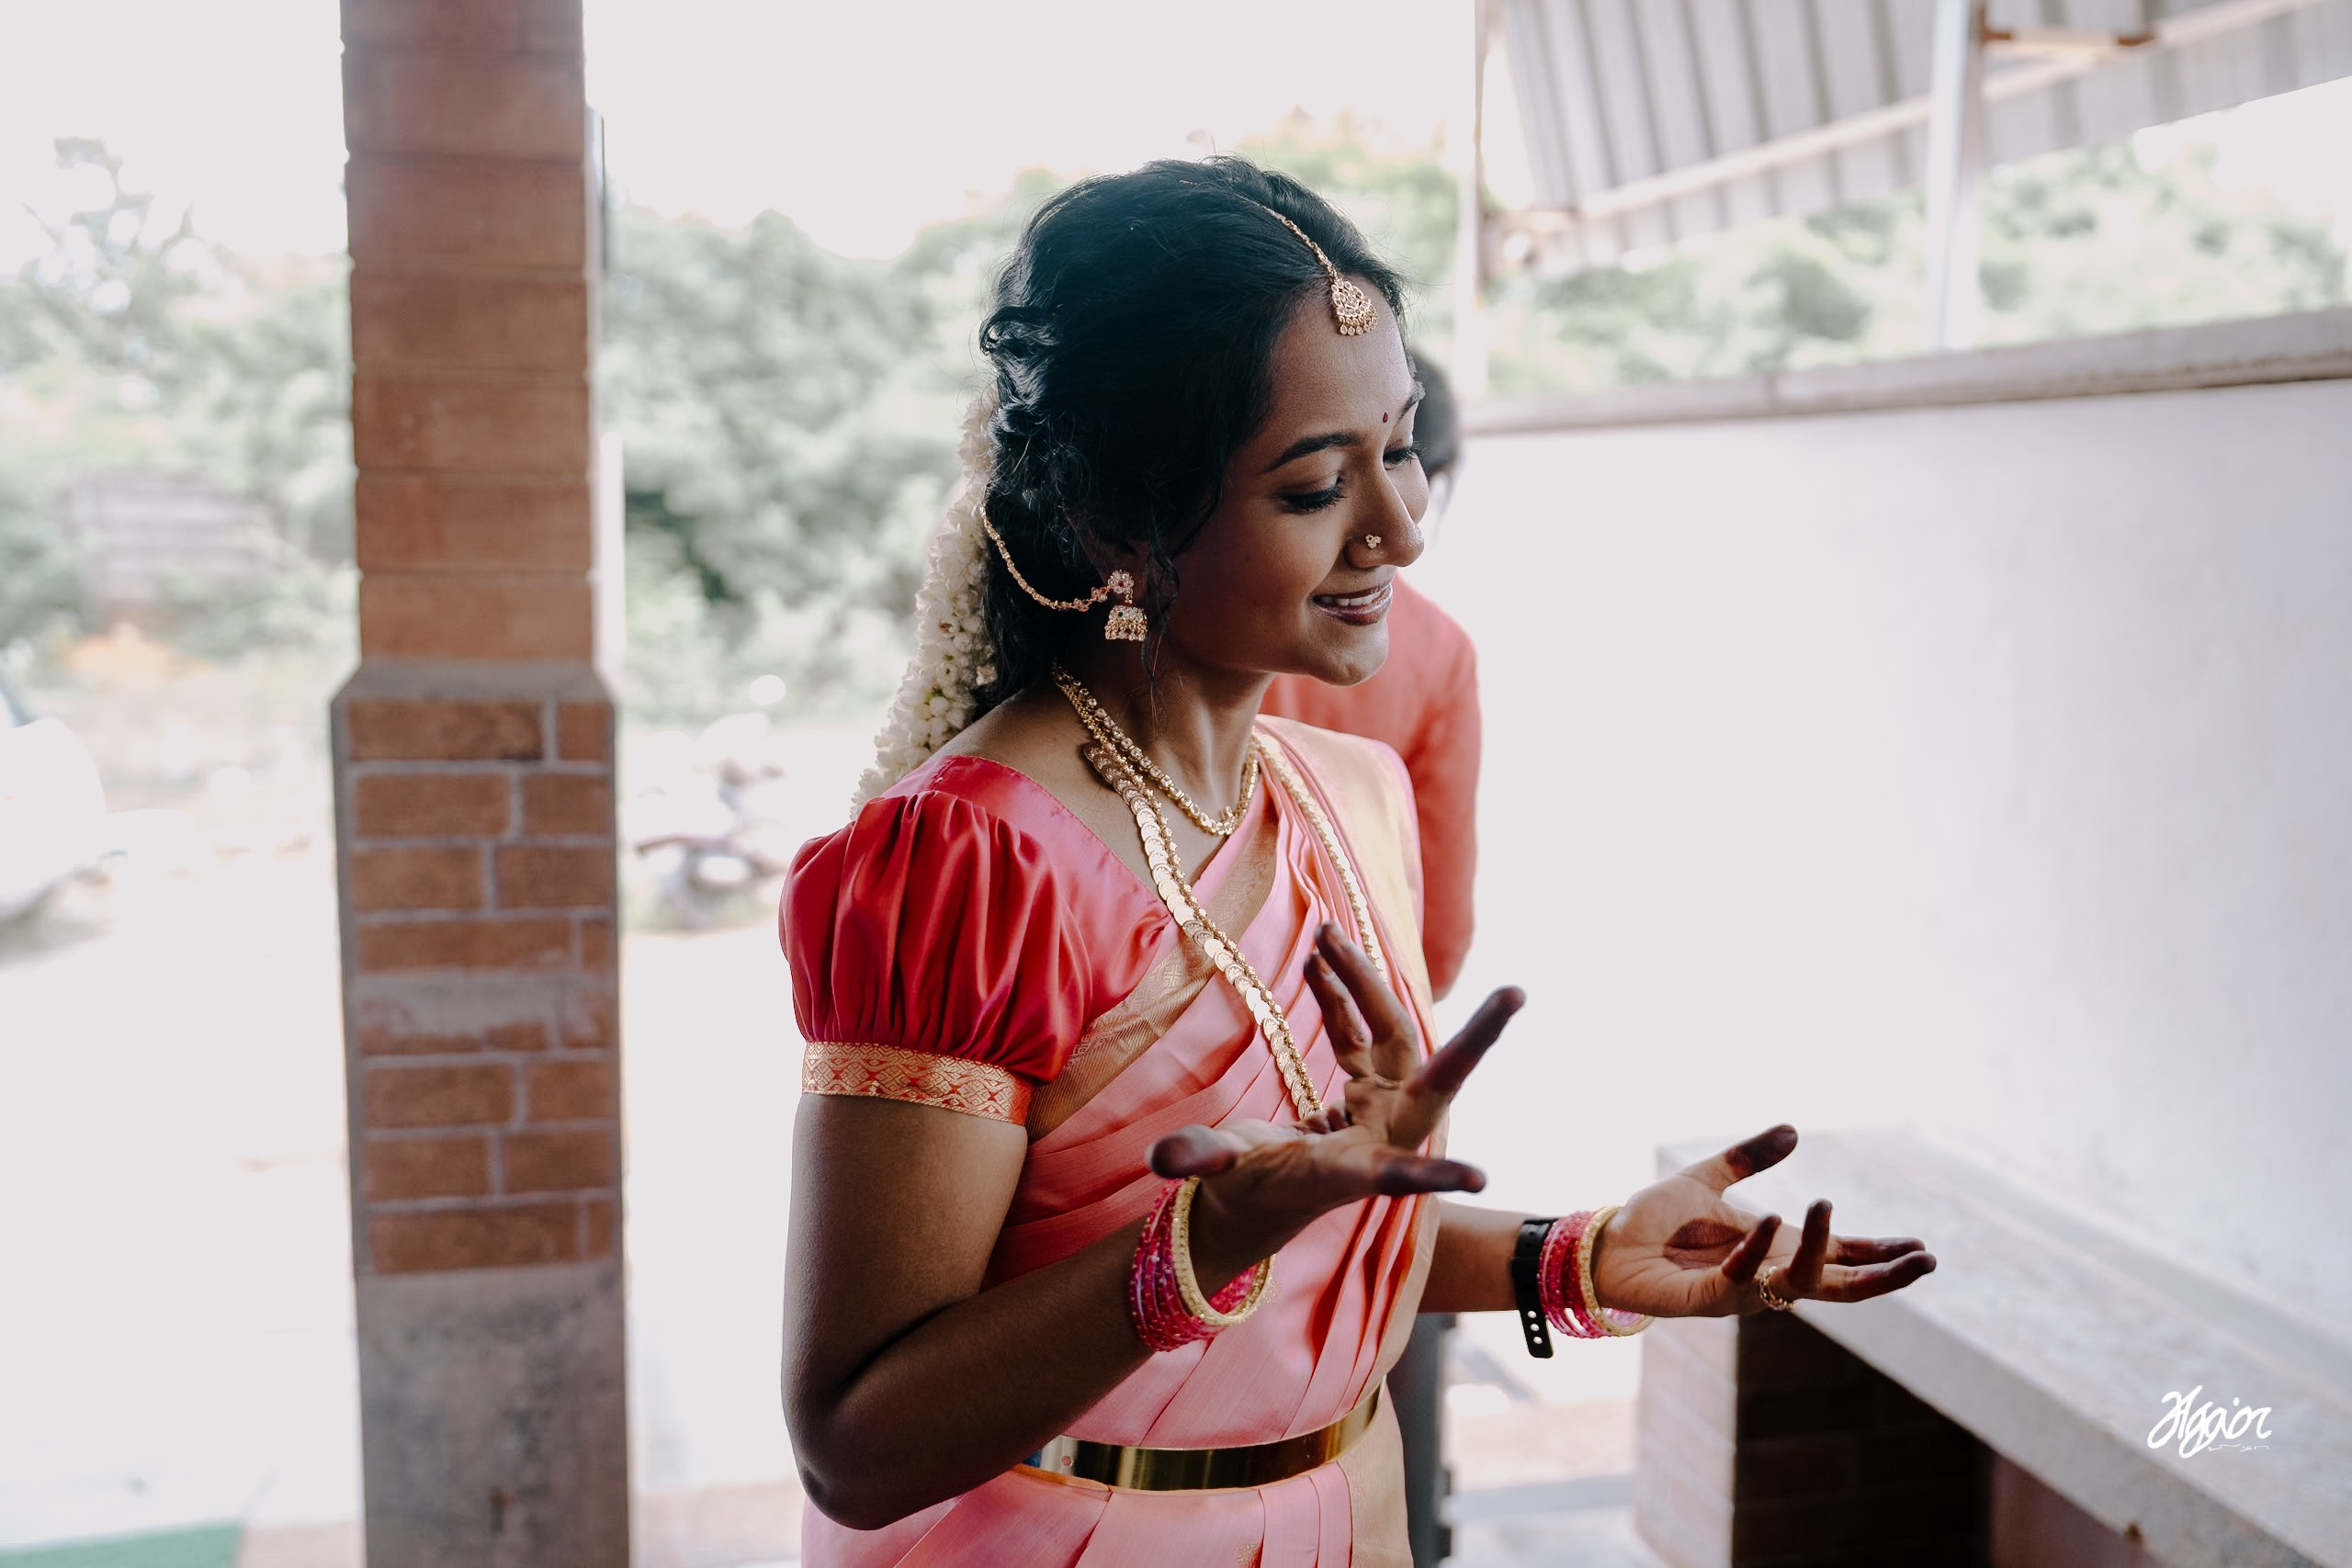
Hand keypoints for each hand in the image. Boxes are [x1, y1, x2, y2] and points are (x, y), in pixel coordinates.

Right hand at [1147, 924, 1521, 1273]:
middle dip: (1476, 1037)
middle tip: (1518, 994)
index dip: (1436, 1176)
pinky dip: (1340, 995)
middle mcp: (1383, 1136)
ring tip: (1325, 937)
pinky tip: (1318, 958)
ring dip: (1363, 986)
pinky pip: (1361, 1030)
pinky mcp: (1370, 1086)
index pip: (1397, 1176)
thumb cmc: (1245, 1193)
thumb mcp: (1222, 1174)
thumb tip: (1164, 1157)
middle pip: (1435, 1079)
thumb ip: (1200, 1158)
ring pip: (1391, 1036)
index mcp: (1352, 1173)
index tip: (1482, 1178)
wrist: (1259, 1195)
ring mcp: (1383, 1107)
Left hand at [1592, 1125, 1936, 1317]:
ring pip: (1800, 1283)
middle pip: (1841, 1286)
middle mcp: (1768, 1276)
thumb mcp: (1706, 1179)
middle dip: (1885, 1276)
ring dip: (1819, 1247)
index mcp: (1776, 1249)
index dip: (1879, 1254)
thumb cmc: (1654, 1221)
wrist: (1605, 1245)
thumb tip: (1793, 1129)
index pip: (1840, 1256)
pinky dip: (1756, 1248)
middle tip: (1926, 1260)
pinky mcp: (1709, 1298)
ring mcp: (1743, 1291)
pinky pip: (1742, 1277)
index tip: (1921, 1249)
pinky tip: (1769, 1218)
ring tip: (1826, 1203)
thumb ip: (1749, 1158)